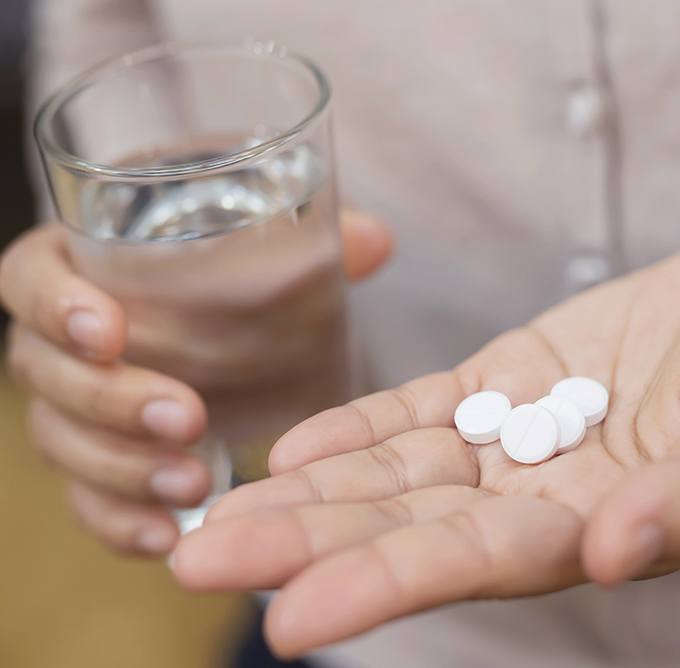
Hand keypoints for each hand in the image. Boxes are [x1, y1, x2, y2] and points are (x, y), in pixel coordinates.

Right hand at [0, 211, 391, 555]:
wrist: (213, 332)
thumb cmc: (224, 279)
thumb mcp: (261, 251)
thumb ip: (314, 239)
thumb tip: (376, 240)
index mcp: (79, 269)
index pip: (30, 281)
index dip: (54, 305)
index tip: (110, 329)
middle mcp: (61, 341)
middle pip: (45, 374)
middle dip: (110, 401)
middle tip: (189, 418)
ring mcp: (71, 407)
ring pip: (61, 443)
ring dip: (120, 469)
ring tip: (193, 485)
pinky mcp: (94, 461)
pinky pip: (85, 498)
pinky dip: (117, 519)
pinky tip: (166, 534)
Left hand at [174, 254, 679, 656]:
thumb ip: (673, 503)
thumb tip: (612, 550)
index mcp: (580, 530)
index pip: (463, 567)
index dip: (378, 591)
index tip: (286, 623)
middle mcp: (527, 494)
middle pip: (398, 524)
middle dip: (299, 545)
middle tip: (198, 563)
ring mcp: (505, 433)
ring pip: (389, 469)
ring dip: (306, 491)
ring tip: (221, 511)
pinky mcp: (498, 377)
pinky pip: (415, 409)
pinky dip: (355, 426)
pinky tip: (290, 450)